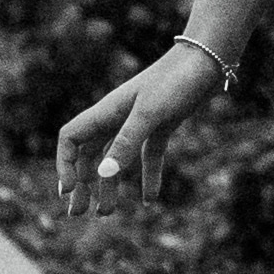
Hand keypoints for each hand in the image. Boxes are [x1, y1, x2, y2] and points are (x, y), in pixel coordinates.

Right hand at [56, 36, 229, 212]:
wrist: (208, 59)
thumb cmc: (176, 80)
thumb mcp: (150, 113)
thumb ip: (127, 142)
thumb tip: (103, 174)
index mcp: (107, 112)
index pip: (71, 139)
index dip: (65, 164)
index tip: (70, 190)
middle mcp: (118, 117)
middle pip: (89, 155)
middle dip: (82, 185)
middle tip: (79, 214)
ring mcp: (139, 122)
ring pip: (116, 159)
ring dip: (109, 186)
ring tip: (106, 213)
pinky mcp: (162, 125)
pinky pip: (147, 155)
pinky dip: (147, 176)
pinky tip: (150, 200)